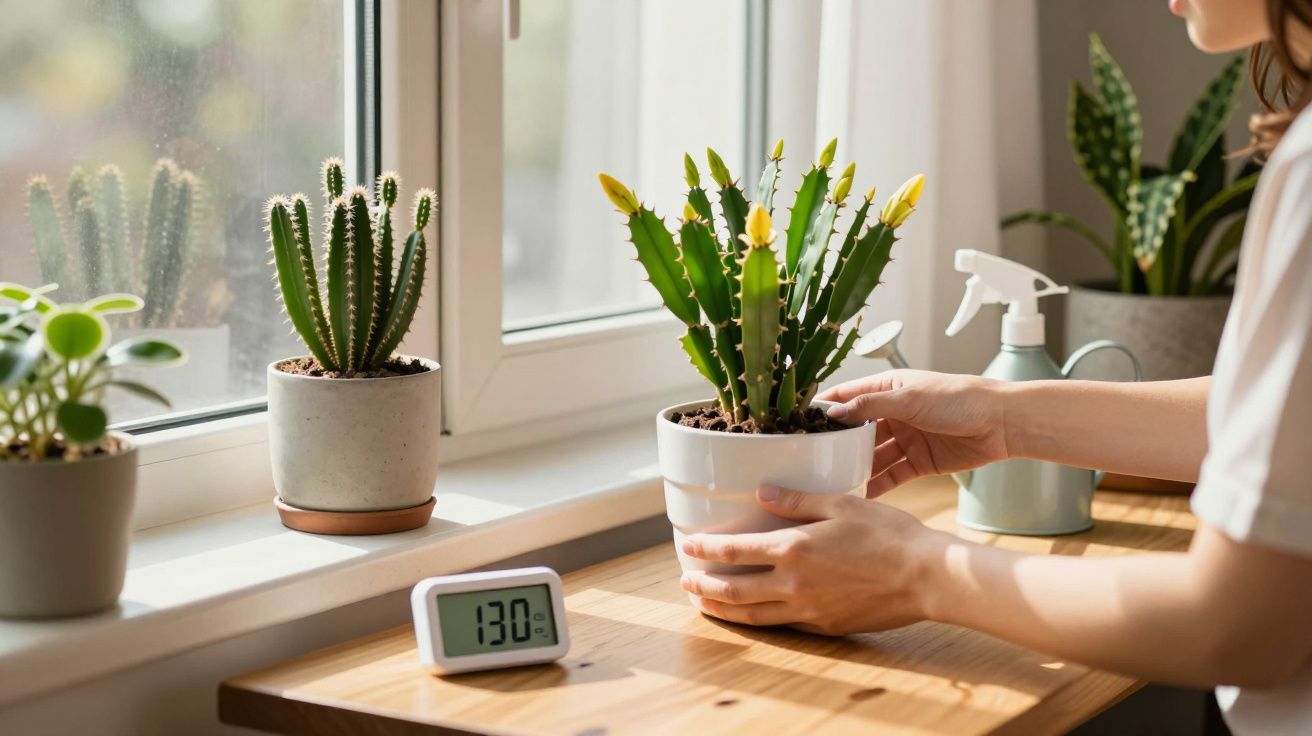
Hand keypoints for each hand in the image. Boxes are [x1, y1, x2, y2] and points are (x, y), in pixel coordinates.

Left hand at [680, 486, 946, 634]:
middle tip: (686, 583)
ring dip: (723, 610)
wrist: (925, 576)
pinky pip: (782, 624)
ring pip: (753, 615)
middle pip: (733, 591)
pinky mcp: (825, 626)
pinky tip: (753, 614)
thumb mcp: (841, 504)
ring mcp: (808, 610)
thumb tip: (761, 492)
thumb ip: (797, 501)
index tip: (687, 546)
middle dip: (703, 588)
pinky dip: (759, 621)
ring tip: (705, 604)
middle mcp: (793, 585)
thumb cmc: (888, 534)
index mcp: (793, 550)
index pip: (733, 551)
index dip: (705, 550)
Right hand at [817, 370, 1009, 494]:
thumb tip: (834, 414)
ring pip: (872, 457)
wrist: (1002, 423)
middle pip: (856, 432)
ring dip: (855, 469)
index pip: (847, 397)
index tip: (799, 424)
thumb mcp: (910, 398)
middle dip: (836, 447)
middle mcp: (893, 414)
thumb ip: (871, 407)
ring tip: (833, 485)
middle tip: (812, 464)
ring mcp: (906, 439)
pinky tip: (861, 498)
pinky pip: (891, 475)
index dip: (825, 410)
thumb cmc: (960, 399)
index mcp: (888, 389)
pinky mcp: (919, 462)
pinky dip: (877, 486)